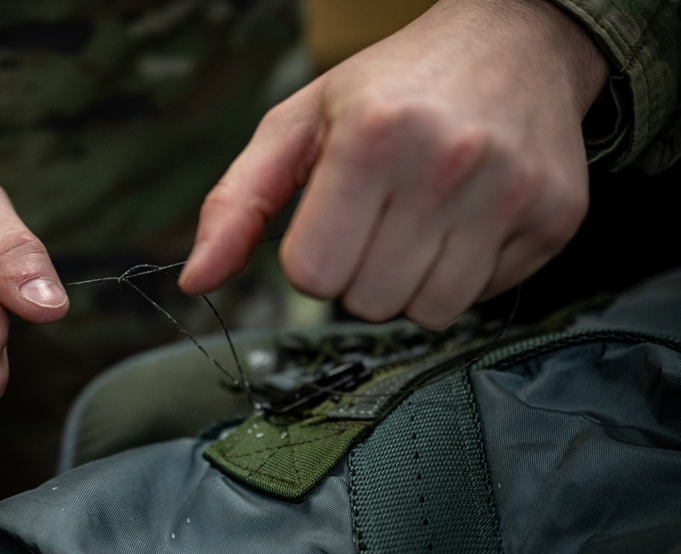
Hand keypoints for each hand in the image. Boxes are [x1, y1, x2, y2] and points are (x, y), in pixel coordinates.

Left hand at [179, 0, 608, 327]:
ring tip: (421, 221)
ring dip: (411, 281)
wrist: (514, 41)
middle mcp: (448, 164)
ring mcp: (511, 193)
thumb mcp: (299, 123)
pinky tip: (467, 220)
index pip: (312, 276)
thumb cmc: (390, 87)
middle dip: (360, 271)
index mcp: (371, 139)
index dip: (312, 258)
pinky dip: (464, 273)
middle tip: (380, 218)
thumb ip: (238, 202)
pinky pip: (484, 298)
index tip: (332, 219)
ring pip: (429, 313)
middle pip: (369, 302)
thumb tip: (195, 282)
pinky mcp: (557, 217)